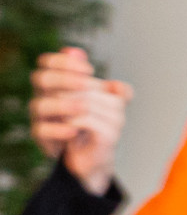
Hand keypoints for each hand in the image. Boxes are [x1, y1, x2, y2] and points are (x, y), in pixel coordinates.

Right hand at [31, 46, 128, 193]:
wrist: (93, 153)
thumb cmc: (98, 122)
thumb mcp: (112, 106)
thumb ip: (118, 94)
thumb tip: (118, 86)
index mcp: (58, 84)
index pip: (48, 63)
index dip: (64, 62)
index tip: (89, 69)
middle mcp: (45, 97)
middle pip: (41, 79)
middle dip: (65, 79)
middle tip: (86, 84)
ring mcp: (42, 117)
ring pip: (40, 105)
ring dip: (62, 104)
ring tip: (83, 106)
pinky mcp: (42, 137)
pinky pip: (42, 131)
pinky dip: (58, 129)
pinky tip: (73, 130)